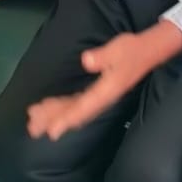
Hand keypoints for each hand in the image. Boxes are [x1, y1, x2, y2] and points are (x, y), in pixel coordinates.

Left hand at [26, 32, 147, 139]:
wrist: (149, 51)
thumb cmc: (133, 50)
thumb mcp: (118, 49)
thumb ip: (102, 57)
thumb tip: (86, 61)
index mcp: (106, 92)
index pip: (83, 109)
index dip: (66, 120)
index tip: (51, 132)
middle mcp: (102, 98)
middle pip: (74, 113)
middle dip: (53, 120)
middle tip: (31, 128)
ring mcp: (100, 96)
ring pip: (74, 109)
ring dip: (54, 114)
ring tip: (34, 119)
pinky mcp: (98, 92)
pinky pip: (77, 103)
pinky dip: (62, 106)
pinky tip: (50, 107)